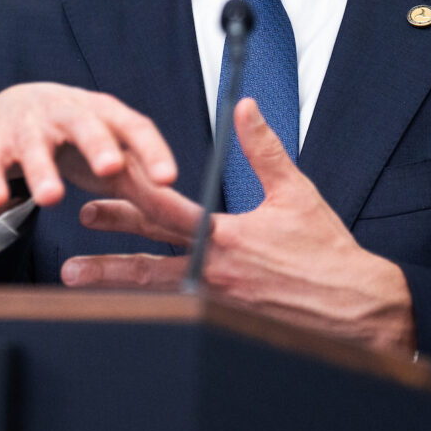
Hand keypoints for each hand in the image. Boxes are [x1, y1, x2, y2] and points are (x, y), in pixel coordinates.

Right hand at [0, 83, 178, 213]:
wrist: (14, 107)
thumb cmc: (78, 138)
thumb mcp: (113, 156)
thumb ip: (148, 187)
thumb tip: (197, 225)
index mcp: (105, 114)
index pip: (134, 127)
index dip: (151, 151)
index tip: (168, 178)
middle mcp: (68, 114)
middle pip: (85, 125)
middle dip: (98, 145)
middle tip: (111, 169)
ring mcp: (30, 127)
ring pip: (35, 146)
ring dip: (42, 170)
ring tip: (51, 198)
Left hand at [62, 98, 416, 355]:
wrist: (358, 309)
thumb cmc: (328, 252)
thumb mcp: (295, 192)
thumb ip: (262, 149)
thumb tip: (244, 107)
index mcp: (227, 236)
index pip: (165, 213)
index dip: (128, 199)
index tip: (98, 193)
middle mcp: (215, 271)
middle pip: (149, 260)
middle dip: (108, 254)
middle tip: (73, 250)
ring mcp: (218, 303)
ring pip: (157, 292)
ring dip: (117, 284)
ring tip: (79, 281)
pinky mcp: (227, 323)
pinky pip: (180, 314)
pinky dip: (151, 307)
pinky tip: (128, 308)